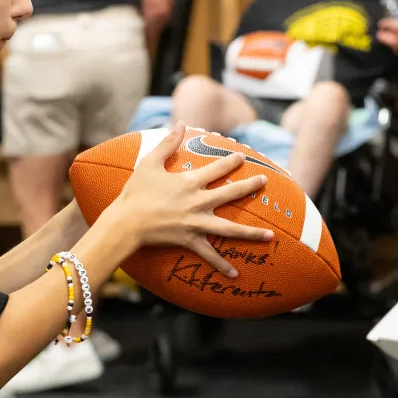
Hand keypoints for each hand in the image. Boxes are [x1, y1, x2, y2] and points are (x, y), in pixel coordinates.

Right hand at [108, 122, 273, 276]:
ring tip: (270, 235)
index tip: (243, 157)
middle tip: (264, 181)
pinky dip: (222, 265)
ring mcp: (197, 223)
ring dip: (252, 233)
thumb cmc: (135, 192)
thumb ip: (168, 142)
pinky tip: (235, 274)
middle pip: (231, 193)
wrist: (127, 222)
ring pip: (230, 228)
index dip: (231, 162)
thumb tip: (181, 123)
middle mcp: (198, 202)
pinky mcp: (190, 240)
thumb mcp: (150, 162)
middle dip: (250, 186)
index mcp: (190, 182)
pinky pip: (210, 254)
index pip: (217, 169)